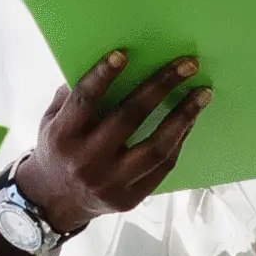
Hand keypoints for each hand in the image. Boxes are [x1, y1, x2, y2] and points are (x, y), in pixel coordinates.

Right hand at [0, 50, 212, 253]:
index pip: (84, 101)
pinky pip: (162, 167)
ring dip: (182, 116)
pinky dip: (178, 140)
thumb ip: (74, 93)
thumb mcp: (53, 119)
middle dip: (161, 86)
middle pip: (128, 118)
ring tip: (202, 93)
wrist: (56, 201)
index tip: (124, 54)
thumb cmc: (60, 147)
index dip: (102, 76)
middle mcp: (85, 162)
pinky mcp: (129, 199)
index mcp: (62, 137)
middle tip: (187, 64)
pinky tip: (190, 119)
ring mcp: (109, 184)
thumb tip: (113, 61)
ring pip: (155, 148)